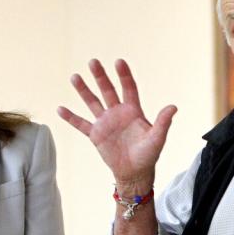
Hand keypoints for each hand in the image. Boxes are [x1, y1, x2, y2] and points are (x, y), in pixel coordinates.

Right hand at [58, 59, 176, 189]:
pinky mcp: (96, 135)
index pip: (128, 88)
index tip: (118, 61)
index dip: (124, 75)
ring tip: (75, 77)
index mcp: (133, 111)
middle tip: (93, 62)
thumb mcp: (157, 138)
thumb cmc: (148, 155)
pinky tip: (60, 108)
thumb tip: (173, 107)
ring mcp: (105, 122)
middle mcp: (118, 113)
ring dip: (84, 90)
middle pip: (108, 90)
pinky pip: (81, 124)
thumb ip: (163, 122)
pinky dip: (71, 117)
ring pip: (92, 102)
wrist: (134, 173)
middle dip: (101, 76)